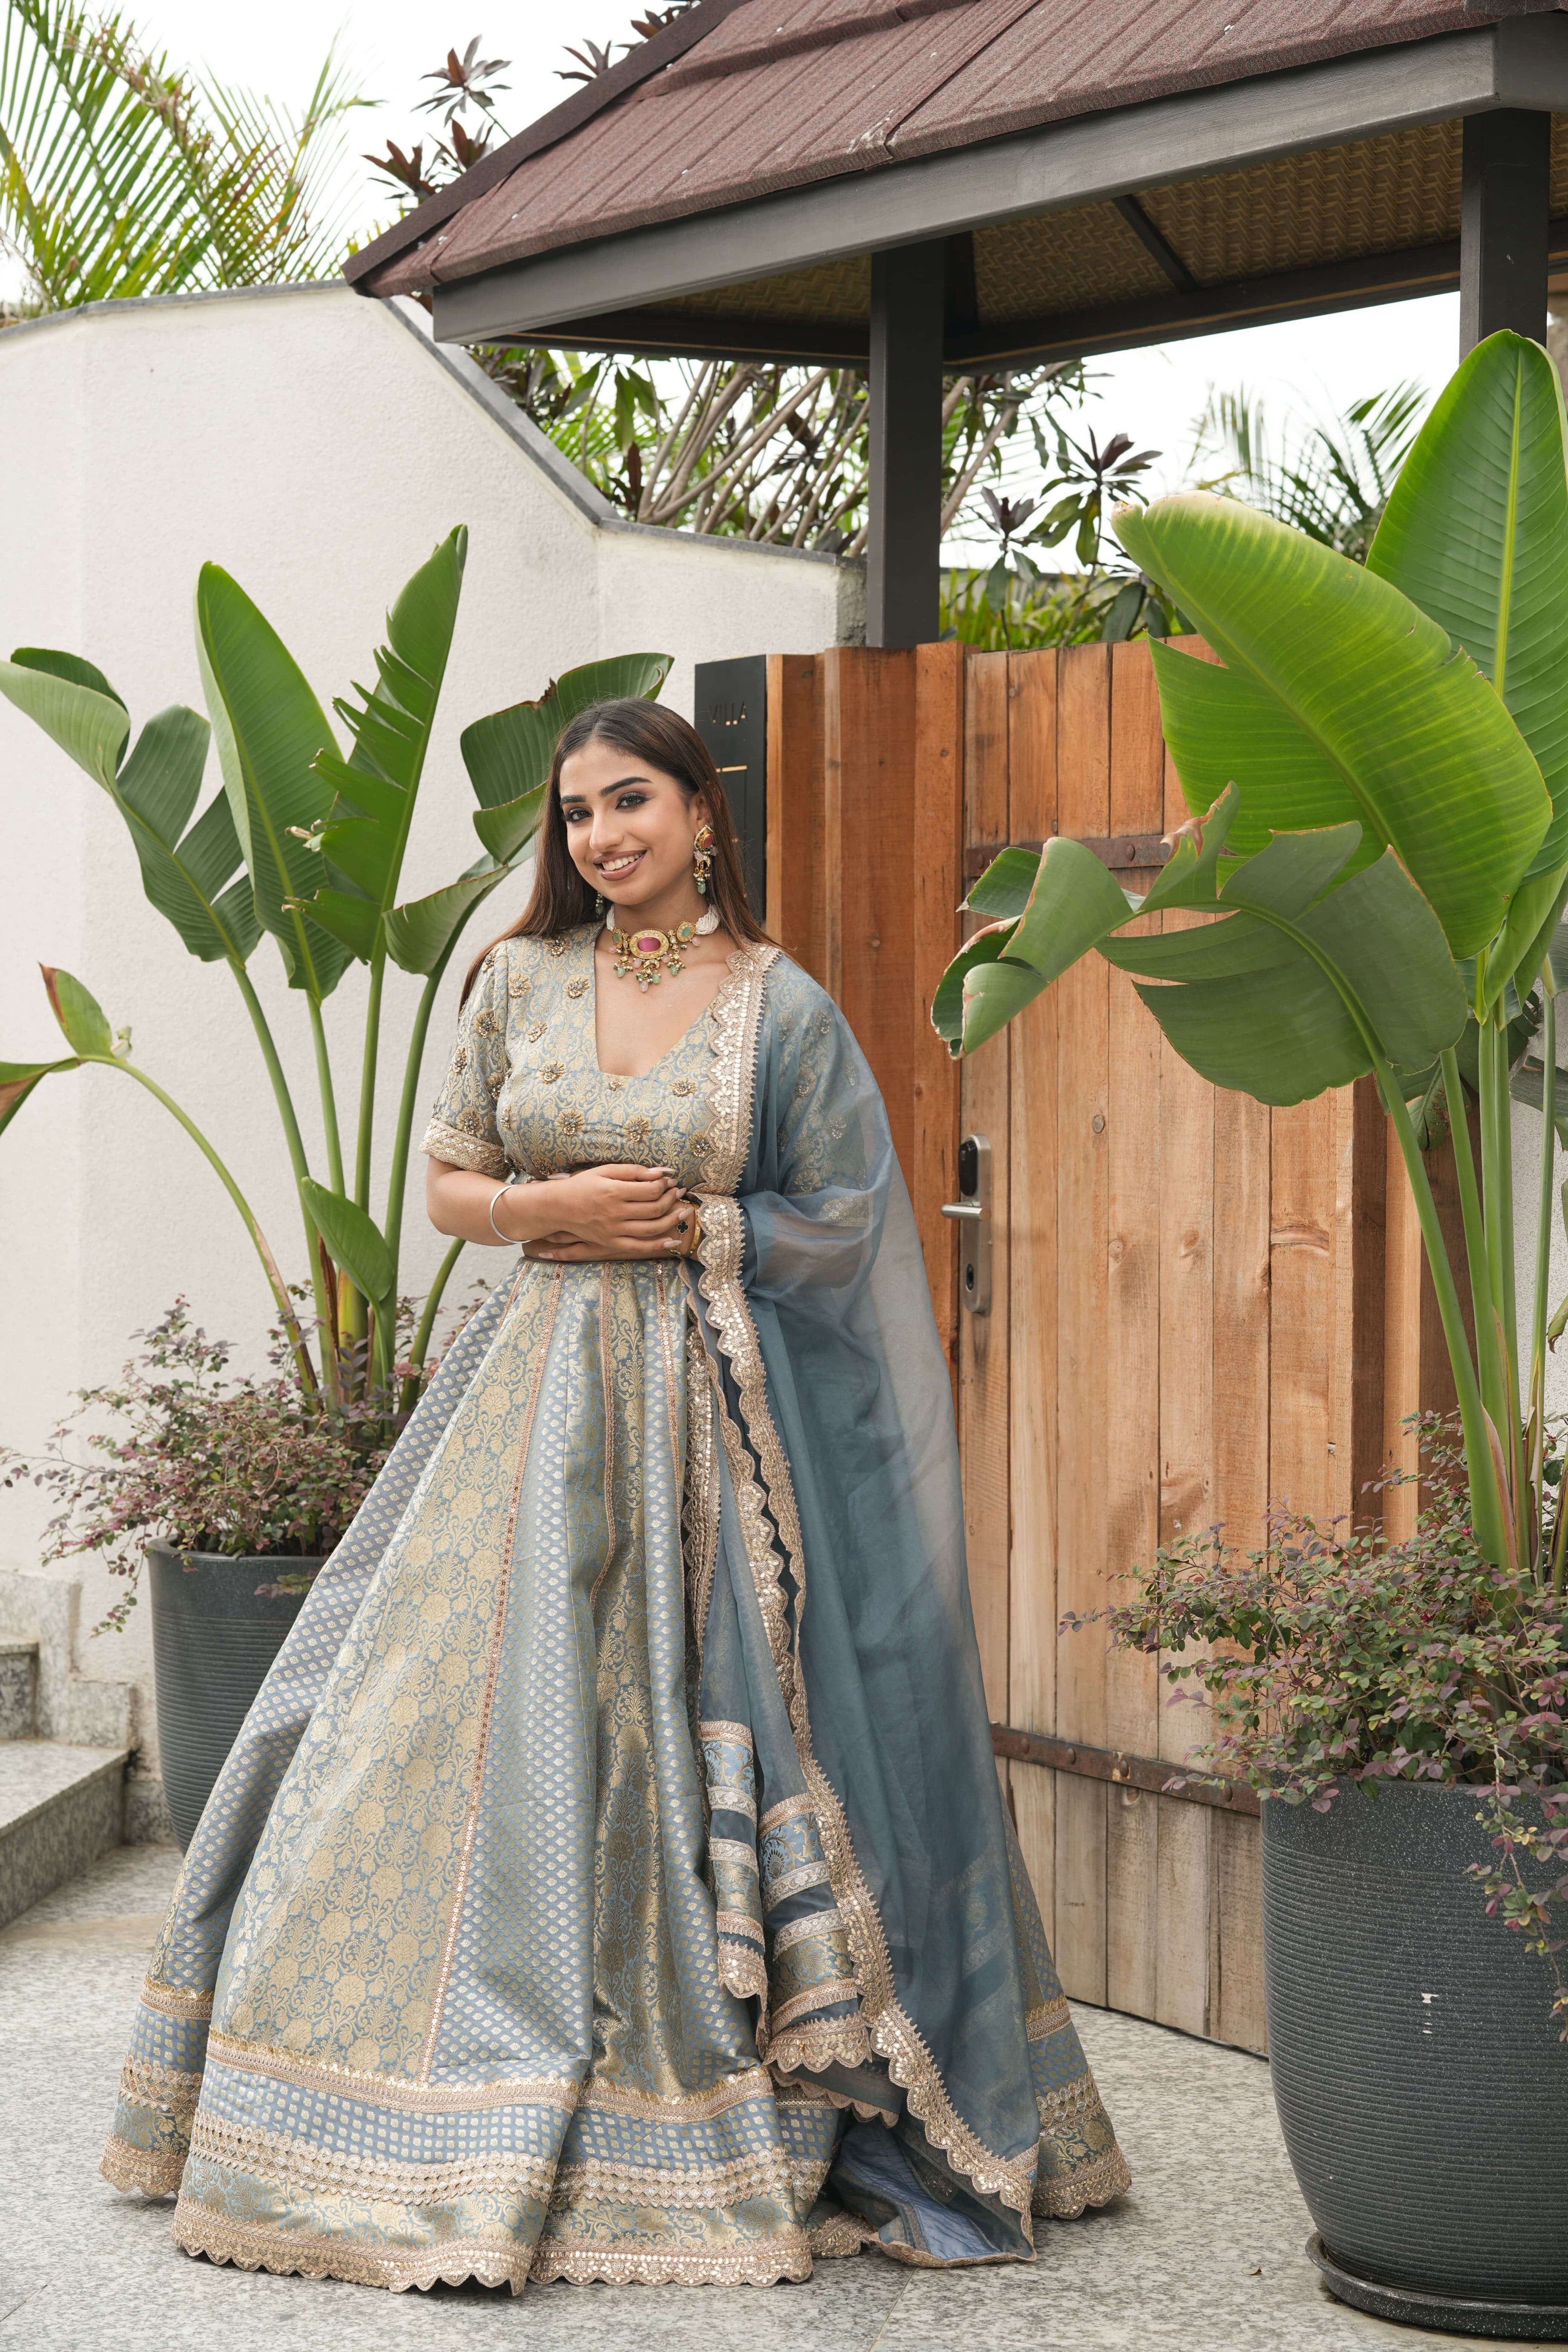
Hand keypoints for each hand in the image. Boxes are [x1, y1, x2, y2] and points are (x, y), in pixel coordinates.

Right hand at [521, 1164, 690, 1260]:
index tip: (670, 1179)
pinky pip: (639, 1247)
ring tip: (683, 1211)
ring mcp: (613, 1231)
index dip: (665, 1184)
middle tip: (679, 1192)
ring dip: (672, 1220)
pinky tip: (673, 1240)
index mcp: (614, 1192)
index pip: (651, 1190)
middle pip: (654, 1208)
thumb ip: (632, 1171)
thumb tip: (660, 1172)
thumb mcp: (604, 1171)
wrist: (558, 1207)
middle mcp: (615, 1213)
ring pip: (651, 1228)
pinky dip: (658, 1245)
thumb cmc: (583, 1185)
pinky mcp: (610, 1243)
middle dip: (672, 1199)